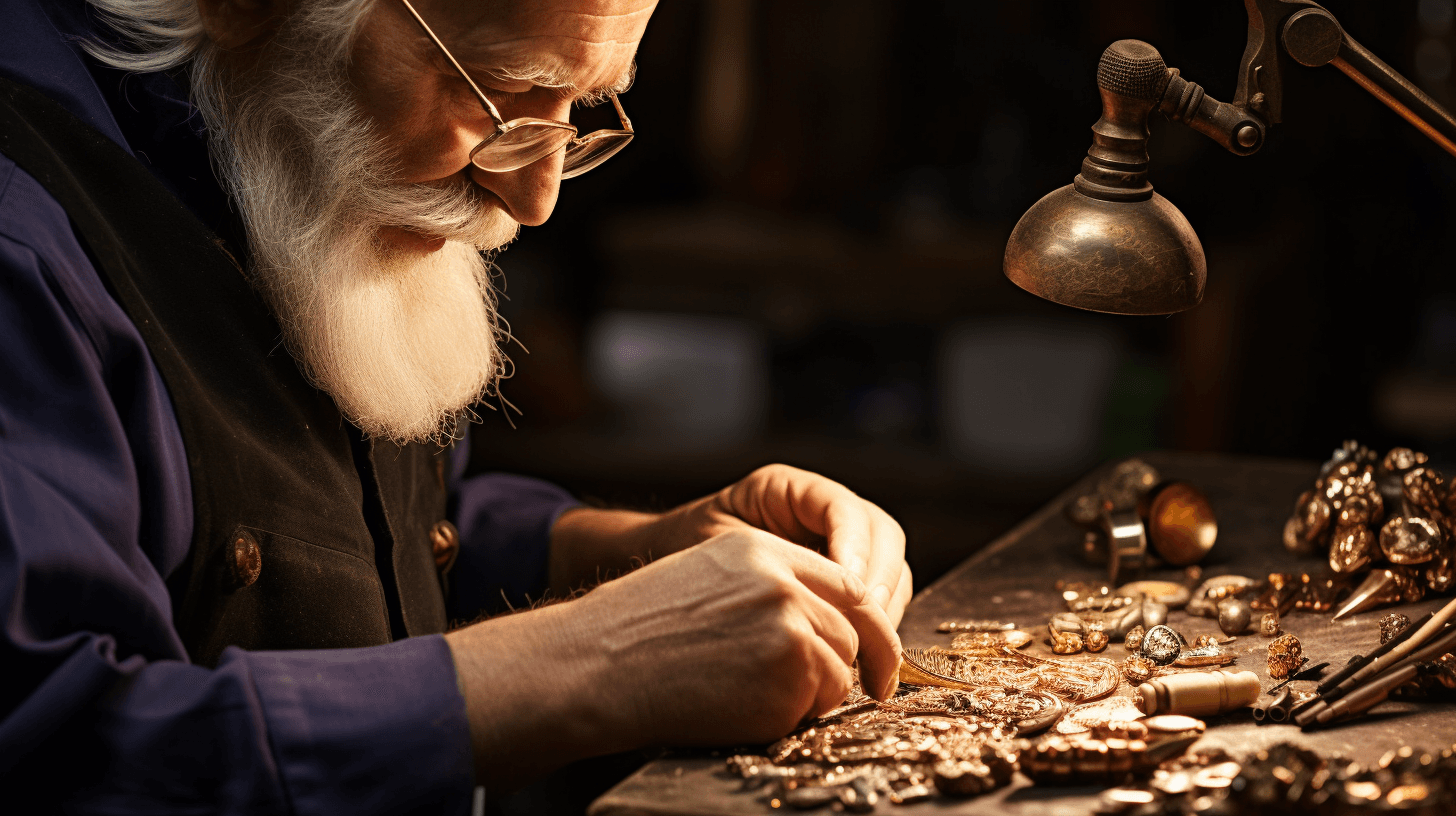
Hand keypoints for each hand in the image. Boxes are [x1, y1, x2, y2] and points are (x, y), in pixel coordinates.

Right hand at [446, 530, 900, 782]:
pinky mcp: (789, 669)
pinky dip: (793, 715)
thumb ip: (770, 586)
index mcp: (761, 549)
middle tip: (857, 691)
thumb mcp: (705, 578)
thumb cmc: (636, 633)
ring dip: (813, 693)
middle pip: (854, 626)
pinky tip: (744, 708)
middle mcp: (783, 579)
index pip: (842, 583)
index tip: (874, 652)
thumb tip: (831, 623)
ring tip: (753, 694)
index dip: (865, 621)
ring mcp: (790, 622)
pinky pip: (817, 703)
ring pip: (840, 669)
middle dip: (851, 663)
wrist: (594, 666)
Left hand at [655, 464, 912, 626]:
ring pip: (891, 569)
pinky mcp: (844, 583)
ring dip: (883, 608)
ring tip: (862, 646)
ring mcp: (841, 546)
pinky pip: (878, 597)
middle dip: (879, 581)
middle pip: (882, 536)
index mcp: (791, 490)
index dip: (854, 547)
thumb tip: (816, 599)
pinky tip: (854, 653)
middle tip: (866, 624)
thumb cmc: (683, 556)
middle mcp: (824, 513)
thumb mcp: (718, 549)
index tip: (848, 587)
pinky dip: (875, 624)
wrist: (667, 574)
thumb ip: (766, 565)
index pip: (843, 509)